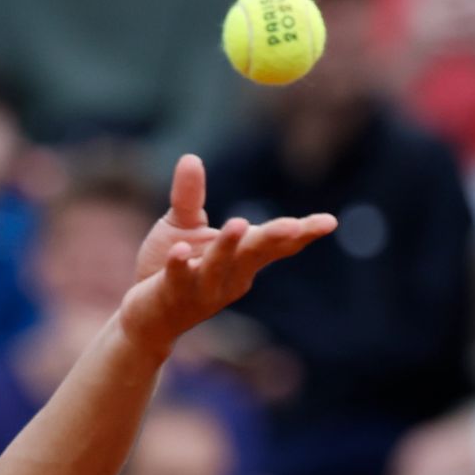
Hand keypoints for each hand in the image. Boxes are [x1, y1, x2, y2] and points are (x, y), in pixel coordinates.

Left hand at [119, 155, 335, 354]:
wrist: (144, 316)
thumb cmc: (172, 267)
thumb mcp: (183, 226)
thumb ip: (190, 194)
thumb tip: (191, 157)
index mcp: (242, 259)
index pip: (276, 245)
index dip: (302, 234)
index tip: (329, 222)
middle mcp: (230, 276)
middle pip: (255, 254)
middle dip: (274, 239)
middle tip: (293, 225)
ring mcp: (202, 289)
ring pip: (219, 266)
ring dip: (229, 246)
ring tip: (238, 223)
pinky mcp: (172, 295)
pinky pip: (178, 279)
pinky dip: (180, 266)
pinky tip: (181, 252)